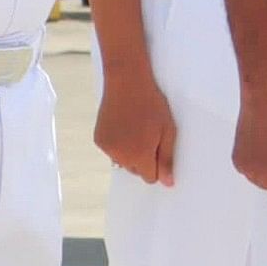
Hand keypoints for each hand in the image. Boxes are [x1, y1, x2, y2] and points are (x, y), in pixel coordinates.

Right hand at [94, 60, 178, 186]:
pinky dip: (118, 144)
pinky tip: (123, 125)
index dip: (158, 166)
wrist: (127, 82)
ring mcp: (107, 149)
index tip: (159, 148)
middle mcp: (121, 157)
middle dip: (143, 159)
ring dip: (129, 152)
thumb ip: (166, 159)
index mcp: (140, 157)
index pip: (150, 178)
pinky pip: (111, 151)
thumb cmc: (152, 104)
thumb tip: (168, 183)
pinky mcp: (98, 140)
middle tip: (149, 135)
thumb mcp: (167, 130)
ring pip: (122, 161)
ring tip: (136, 128)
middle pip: (136, 171)